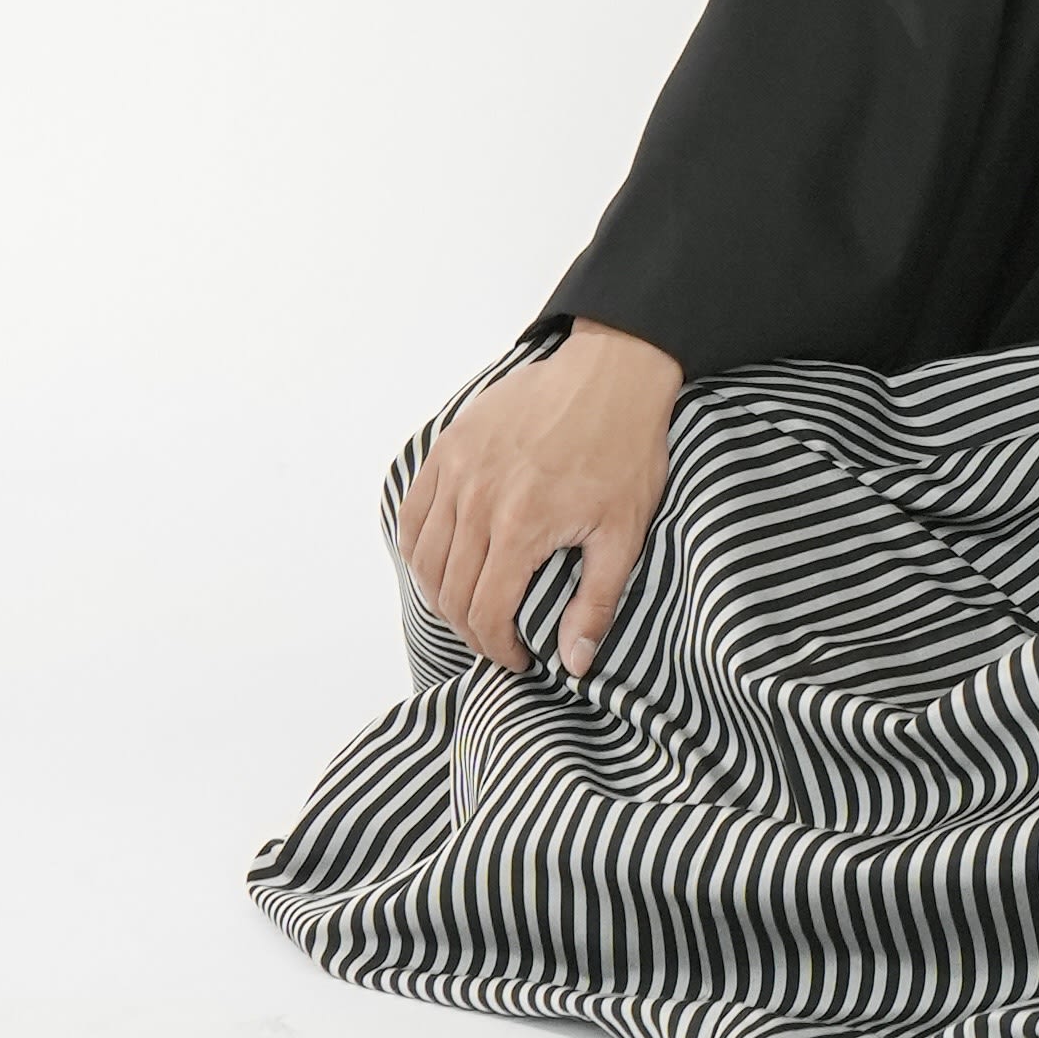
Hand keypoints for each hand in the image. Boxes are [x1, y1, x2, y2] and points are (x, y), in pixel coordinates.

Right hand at [399, 317, 681, 683]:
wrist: (612, 374)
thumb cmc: (625, 450)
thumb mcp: (625, 533)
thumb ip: (595, 602)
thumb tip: (574, 663)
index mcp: (520, 526)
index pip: (485, 613)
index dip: (498, 649)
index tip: (519, 658)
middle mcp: (477, 500)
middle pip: (448, 592)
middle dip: (471, 630)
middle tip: (498, 637)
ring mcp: (457, 470)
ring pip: (423, 558)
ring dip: (441, 594)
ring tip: (472, 606)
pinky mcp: (449, 447)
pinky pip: (413, 512)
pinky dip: (419, 547)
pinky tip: (443, 561)